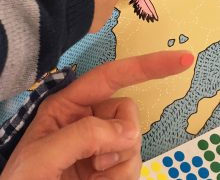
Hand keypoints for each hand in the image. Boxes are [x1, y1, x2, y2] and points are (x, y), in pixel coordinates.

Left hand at [0, 51, 193, 179]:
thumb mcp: (44, 154)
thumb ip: (82, 135)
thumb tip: (127, 131)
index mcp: (69, 105)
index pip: (110, 77)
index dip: (145, 66)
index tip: (181, 59)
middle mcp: (87, 118)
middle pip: (126, 111)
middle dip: (119, 136)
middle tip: (94, 162)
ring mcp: (100, 142)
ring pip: (133, 140)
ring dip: (117, 163)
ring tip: (90, 175)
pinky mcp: (110, 164)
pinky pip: (132, 164)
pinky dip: (119, 177)